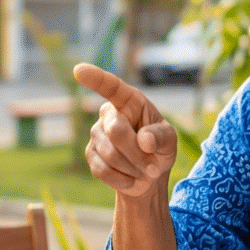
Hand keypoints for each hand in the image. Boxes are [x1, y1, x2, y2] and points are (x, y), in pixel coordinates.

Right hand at [73, 63, 176, 198]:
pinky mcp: (90, 154)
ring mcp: (96, 134)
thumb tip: (144, 140)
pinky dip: (122, 179)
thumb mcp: (170, 141)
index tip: (79, 70)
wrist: (148, 175)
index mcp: (129, 101)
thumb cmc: (159, 148)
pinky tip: (130, 178)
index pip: (111, 87)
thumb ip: (162, 137)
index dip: (96, 78)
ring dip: (133, 168)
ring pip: (111, 155)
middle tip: (153, 166)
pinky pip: (103, 170)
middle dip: (137, 153)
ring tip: (144, 170)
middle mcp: (109, 113)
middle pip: (116, 131)